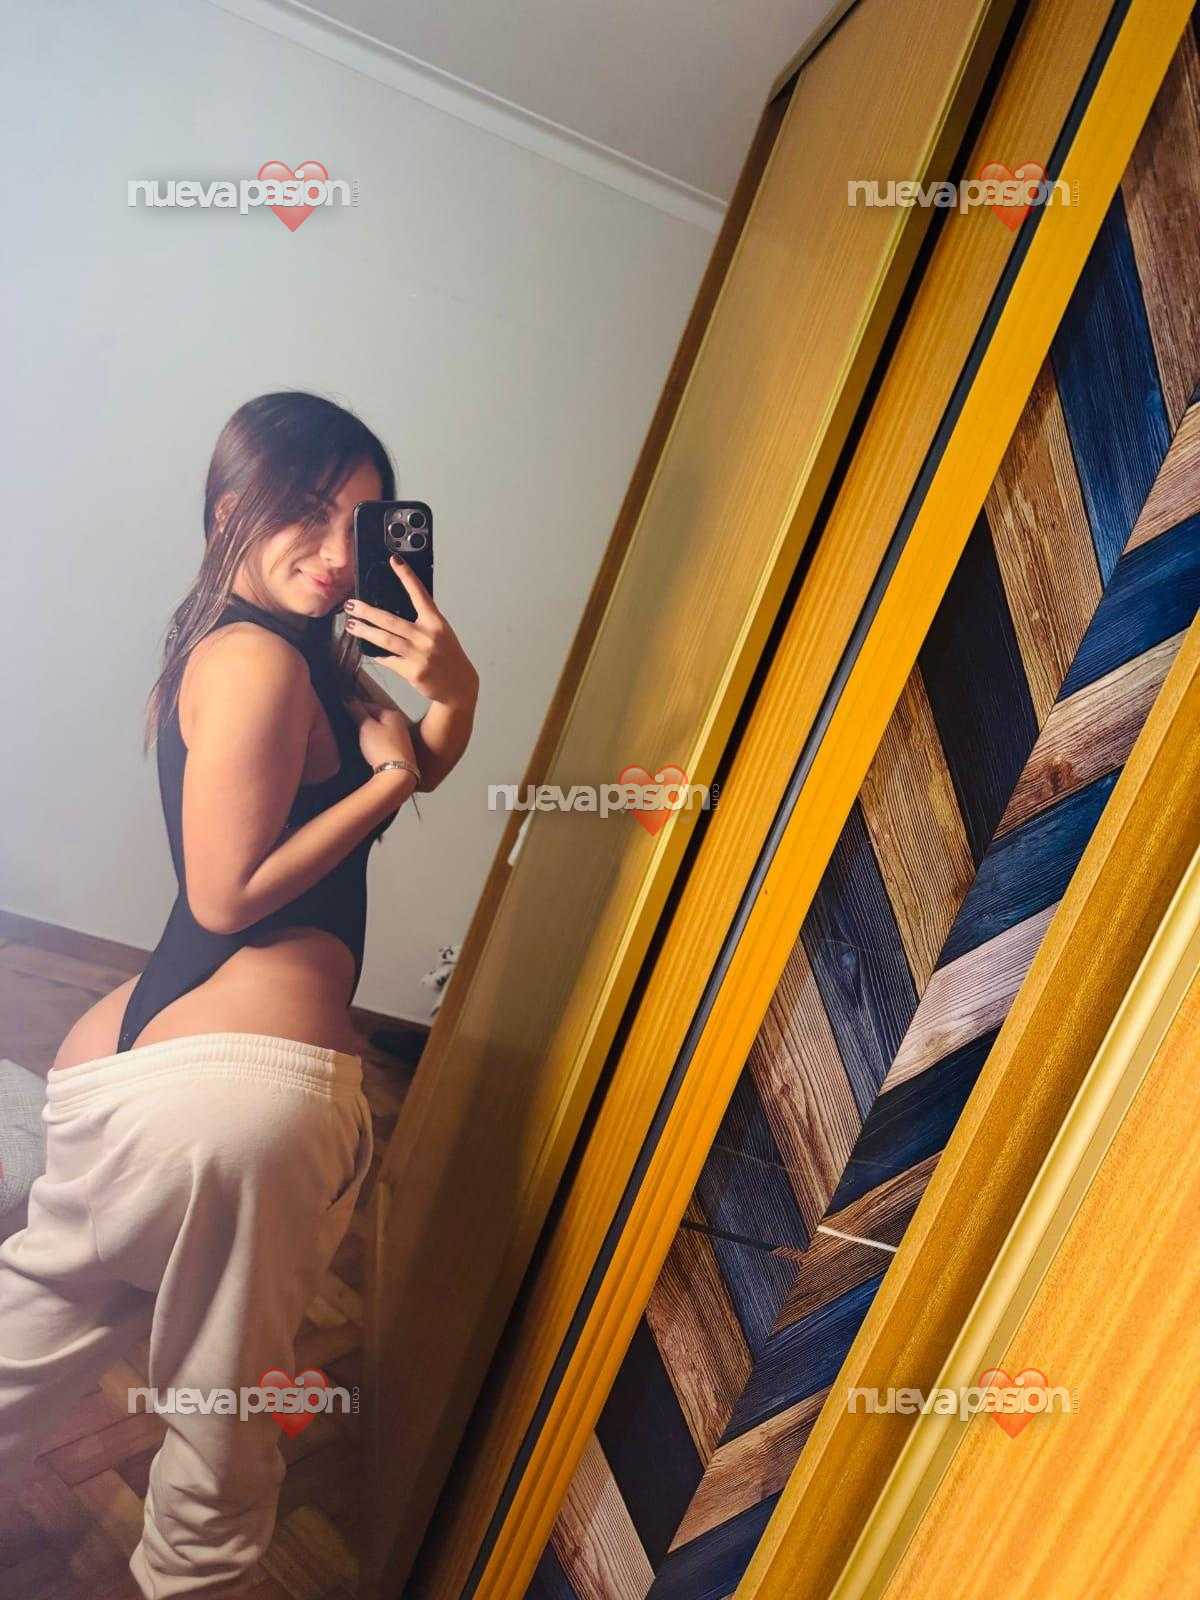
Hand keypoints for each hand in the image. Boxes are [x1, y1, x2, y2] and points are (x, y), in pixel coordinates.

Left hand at [341, 555, 478, 707]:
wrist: (458, 685)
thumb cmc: (448, 657)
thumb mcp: (441, 633)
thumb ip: (422, 622)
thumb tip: (392, 615)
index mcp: (436, 622)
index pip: (420, 594)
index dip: (407, 576)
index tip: (394, 561)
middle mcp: (428, 636)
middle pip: (391, 620)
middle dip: (367, 612)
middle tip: (351, 605)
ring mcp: (420, 654)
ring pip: (385, 640)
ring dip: (365, 632)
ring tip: (352, 625)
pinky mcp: (412, 671)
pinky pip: (388, 660)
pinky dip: (377, 655)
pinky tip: (368, 650)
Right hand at [344, 696, 418, 772]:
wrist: (397, 774)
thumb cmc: (382, 748)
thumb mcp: (366, 727)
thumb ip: (357, 711)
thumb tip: (348, 699)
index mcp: (392, 714)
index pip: (369, 705)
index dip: (354, 707)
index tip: (341, 709)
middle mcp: (399, 724)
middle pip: (375, 717)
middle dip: (361, 719)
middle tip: (346, 723)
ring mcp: (400, 738)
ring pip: (379, 730)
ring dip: (367, 731)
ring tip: (353, 735)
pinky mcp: (398, 752)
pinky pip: (382, 741)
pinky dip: (373, 741)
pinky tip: (366, 747)